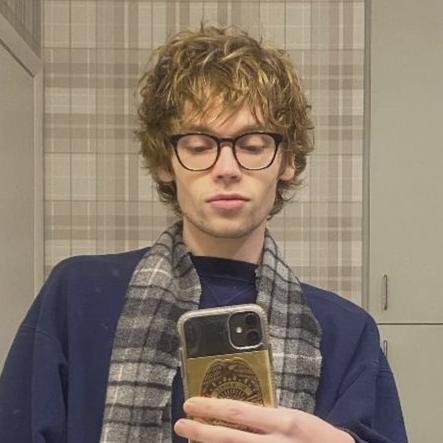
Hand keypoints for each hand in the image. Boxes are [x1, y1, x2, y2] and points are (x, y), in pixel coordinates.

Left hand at [174, 397, 354, 442]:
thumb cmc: (316, 437)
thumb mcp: (293, 420)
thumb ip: (266, 418)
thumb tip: (235, 415)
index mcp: (282, 422)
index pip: (238, 412)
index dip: (210, 408)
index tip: (190, 404)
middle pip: (229, 438)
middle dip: (200, 432)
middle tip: (180, 424)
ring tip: (191, 441)